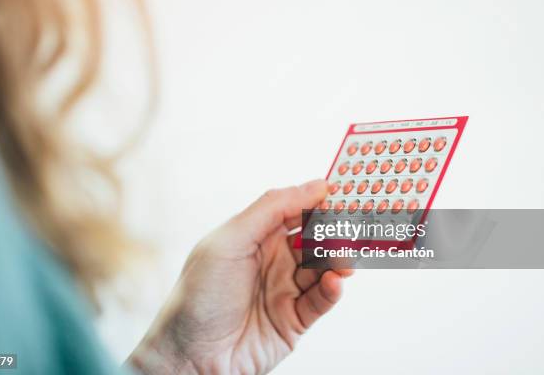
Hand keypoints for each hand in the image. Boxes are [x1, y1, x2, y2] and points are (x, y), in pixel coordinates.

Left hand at [131, 180, 352, 373]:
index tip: (344, 192)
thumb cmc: (198, 295)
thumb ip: (271, 209)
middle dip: (333, 231)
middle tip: (352, 227)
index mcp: (254, 235)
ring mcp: (284, 289)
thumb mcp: (229, 241)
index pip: (294, 209)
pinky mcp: (294, 319)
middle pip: (313, 238)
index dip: (317, 199)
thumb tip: (313, 186)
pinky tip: (335, 282)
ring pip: (323, 267)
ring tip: (343, 259)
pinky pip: (321, 300)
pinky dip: (332, 289)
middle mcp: (272, 259)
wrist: (190, 356)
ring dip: (337, 260)